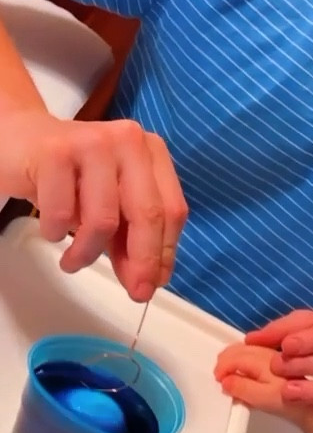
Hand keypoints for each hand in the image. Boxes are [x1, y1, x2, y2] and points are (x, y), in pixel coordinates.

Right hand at [2, 110, 186, 300]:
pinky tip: (50, 228)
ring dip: (86, 253)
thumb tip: (147, 282)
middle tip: (134, 292)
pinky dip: (55, 232)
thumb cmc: (71, 178)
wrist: (22, 141)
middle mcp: (129, 140)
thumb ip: (130, 241)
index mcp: (151, 151)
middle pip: (147, 213)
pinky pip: (62, 213)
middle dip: (142, 262)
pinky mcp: (56, 152)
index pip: (172, 209)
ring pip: (103, 219)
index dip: (164, 252)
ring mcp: (93, 142)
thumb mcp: (109, 207)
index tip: (153, 284)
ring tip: (72, 261)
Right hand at [214, 343, 289, 413]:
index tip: (217, 379)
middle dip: (227, 358)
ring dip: (236, 357)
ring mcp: (278, 354)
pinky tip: (249, 371)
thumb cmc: (291, 404)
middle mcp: (269, 351)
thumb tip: (225, 381)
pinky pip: (260, 353)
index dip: (222, 367)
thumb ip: (242, 388)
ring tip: (230, 370)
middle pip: (241, 348)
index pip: (234, 356)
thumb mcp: (264, 399)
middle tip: (220, 373)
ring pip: (251, 349)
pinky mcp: (284, 360)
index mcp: (261, 359)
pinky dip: (248, 359)